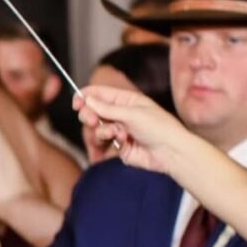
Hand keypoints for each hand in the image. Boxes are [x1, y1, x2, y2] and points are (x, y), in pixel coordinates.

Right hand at [73, 85, 187, 173]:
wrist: (170, 152)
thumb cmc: (159, 128)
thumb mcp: (132, 113)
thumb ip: (107, 107)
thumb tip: (87, 98)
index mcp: (126, 100)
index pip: (99, 93)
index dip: (85, 96)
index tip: (76, 103)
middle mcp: (120, 113)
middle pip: (93, 111)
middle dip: (90, 116)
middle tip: (92, 121)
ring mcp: (118, 129)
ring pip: (96, 128)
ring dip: (103, 130)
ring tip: (115, 133)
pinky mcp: (117, 145)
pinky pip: (104, 141)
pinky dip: (111, 141)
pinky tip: (124, 141)